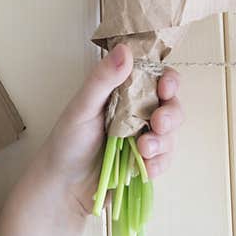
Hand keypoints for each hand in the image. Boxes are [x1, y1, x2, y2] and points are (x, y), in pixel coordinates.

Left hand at [41, 43, 182, 214]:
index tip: (165, 88)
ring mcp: (144, 137)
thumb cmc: (67, 141)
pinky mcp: (147, 161)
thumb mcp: (82, 106)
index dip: (168, 80)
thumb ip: (103, 79)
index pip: (156, 77)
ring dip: (163, 141)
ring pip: (171, 133)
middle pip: (171, 105)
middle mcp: (138, 112)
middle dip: (171, 114)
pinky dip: (159, 163)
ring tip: (143, 150)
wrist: (63, 186)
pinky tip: (145, 167)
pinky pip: (165, 159)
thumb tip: (124, 49)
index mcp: (124, 92)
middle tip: (158, 124)